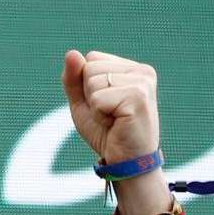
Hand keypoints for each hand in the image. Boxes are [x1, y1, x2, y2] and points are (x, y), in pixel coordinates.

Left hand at [62, 50, 169, 214]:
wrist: (125, 161)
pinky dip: (99, 114)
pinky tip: (117, 122)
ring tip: (113, 118)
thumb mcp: (83, 103)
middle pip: (90, 66)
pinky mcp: (138, 96)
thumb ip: (74, 79)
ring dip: (95, 105)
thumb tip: (71, 53)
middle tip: (108, 114)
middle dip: (89, 94)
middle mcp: (141, 71)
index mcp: (132, 68)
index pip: (91, 58)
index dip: (87, 86)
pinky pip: (98, 98)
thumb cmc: (106, 132)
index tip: (104, 104)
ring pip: (92, 80)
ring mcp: (142, 82)